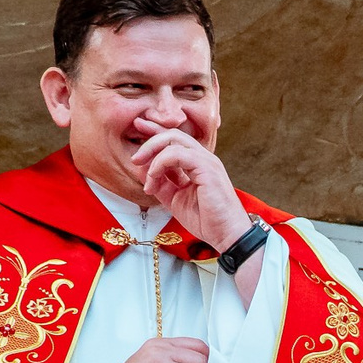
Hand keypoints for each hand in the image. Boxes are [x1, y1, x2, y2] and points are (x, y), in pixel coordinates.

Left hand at [128, 118, 248, 252]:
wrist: (227, 235)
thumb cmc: (207, 220)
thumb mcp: (174, 199)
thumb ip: (160, 183)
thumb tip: (143, 170)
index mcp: (198, 164)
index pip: (174, 141)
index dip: (155, 132)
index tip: (138, 127)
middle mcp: (203, 158)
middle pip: (172, 134)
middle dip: (149, 140)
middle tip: (135, 158)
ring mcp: (206, 161)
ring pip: (173, 140)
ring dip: (152, 153)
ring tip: (144, 174)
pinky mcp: (207, 168)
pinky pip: (177, 154)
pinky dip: (160, 163)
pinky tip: (154, 178)